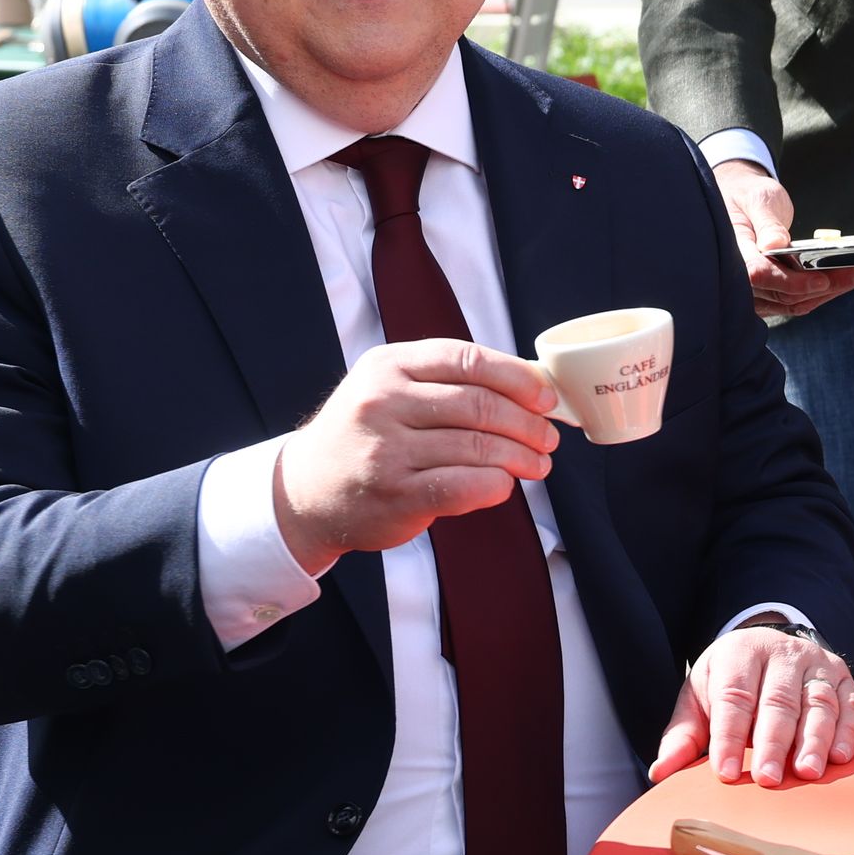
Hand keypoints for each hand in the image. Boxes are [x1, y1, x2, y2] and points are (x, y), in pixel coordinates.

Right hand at [270, 338, 559, 567]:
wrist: (305, 492)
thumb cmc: (364, 436)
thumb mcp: (388, 389)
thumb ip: (446, 382)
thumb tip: (531, 386)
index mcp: (388, 366)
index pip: (467, 360)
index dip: (517, 377)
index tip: (546, 396)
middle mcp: (383, 402)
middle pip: (480, 405)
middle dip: (528, 423)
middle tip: (548, 437)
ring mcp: (387, 450)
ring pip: (478, 447)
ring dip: (521, 457)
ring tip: (538, 464)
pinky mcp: (396, 494)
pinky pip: (465, 485)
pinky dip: (496, 485)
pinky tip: (504, 485)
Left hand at [650, 620, 853, 785]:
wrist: (767, 644)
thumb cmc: (729, 682)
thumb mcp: (699, 698)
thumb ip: (683, 736)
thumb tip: (661, 772)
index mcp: (739, 654)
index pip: (734, 697)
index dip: (729, 736)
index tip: (726, 771)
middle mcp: (782, 654)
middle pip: (779, 701)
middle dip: (773, 742)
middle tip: (768, 779)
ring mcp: (816, 663)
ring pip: (818, 702)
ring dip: (815, 739)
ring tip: (808, 772)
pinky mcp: (842, 677)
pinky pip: (850, 704)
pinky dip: (847, 731)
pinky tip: (839, 757)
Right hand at [714, 158, 853, 318]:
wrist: (739, 202)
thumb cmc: (747, 197)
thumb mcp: (758, 199)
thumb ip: (767, 223)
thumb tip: (774, 245)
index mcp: (734, 252)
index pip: (760, 275)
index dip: (792, 282)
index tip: (822, 279)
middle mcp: (740, 279)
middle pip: (784, 294)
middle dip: (826, 286)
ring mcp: (754, 292)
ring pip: (794, 302)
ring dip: (830, 291)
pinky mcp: (768, 295)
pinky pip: (795, 302)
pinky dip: (821, 293)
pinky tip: (845, 280)